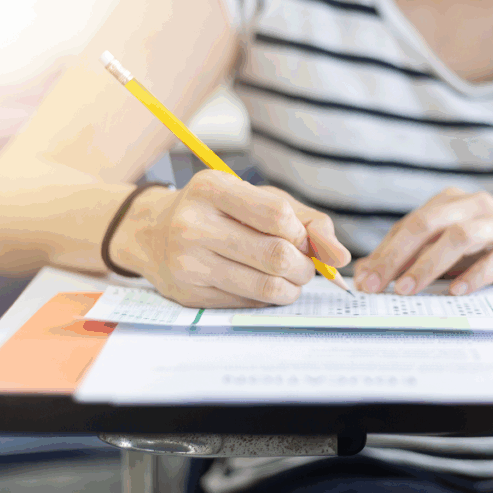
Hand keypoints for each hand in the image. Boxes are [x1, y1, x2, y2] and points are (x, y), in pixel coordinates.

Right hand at [110, 170, 349, 307]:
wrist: (152, 234)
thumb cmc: (220, 212)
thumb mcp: (259, 199)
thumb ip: (308, 221)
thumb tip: (340, 257)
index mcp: (212, 188)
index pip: (278, 215)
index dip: (302, 234)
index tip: (303, 239)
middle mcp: (194, 224)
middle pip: (276, 256)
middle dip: (304, 267)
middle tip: (304, 266)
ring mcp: (189, 262)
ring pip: (266, 287)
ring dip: (292, 287)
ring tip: (290, 278)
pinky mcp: (190, 294)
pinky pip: (249, 304)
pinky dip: (269, 298)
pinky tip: (261, 284)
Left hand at [352, 187, 492, 295]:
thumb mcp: (452, 254)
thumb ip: (415, 258)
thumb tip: (368, 272)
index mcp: (452, 203)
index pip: (409, 225)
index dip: (384, 252)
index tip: (364, 279)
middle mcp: (475, 206)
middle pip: (428, 223)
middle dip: (398, 255)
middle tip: (378, 284)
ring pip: (460, 236)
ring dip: (430, 264)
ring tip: (409, 289)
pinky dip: (476, 274)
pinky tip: (458, 291)